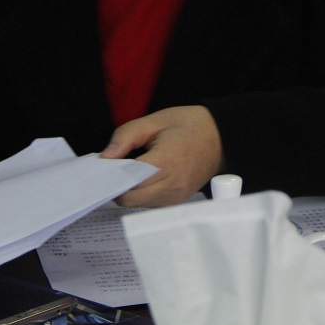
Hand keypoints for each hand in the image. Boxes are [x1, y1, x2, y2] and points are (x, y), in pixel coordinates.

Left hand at [100, 105, 223, 207]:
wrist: (221, 137)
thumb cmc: (188, 125)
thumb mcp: (154, 120)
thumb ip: (125, 137)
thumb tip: (104, 158)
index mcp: (166, 162)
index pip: (128, 183)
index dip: (112, 177)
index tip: (103, 167)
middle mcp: (172, 184)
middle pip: (130, 200)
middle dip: (117, 187)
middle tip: (115, 169)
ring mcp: (176, 196)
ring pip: (139, 205)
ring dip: (129, 192)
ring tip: (131, 171)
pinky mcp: (178, 201)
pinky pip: (151, 204)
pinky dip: (142, 194)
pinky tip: (143, 178)